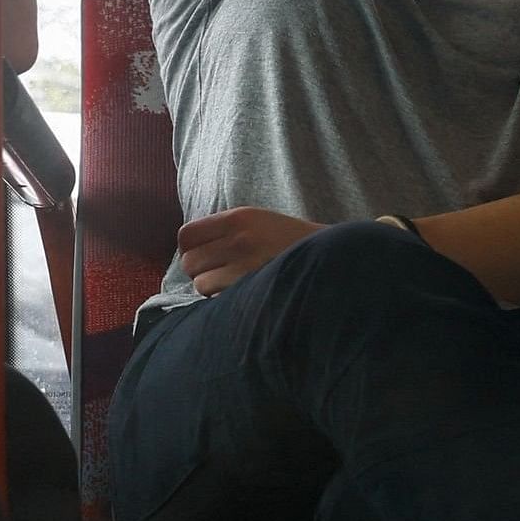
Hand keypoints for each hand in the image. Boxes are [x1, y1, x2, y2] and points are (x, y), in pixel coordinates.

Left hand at [177, 207, 323, 296]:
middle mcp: (238, 239)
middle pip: (189, 262)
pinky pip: (218, 301)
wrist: (332, 260)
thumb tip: (189, 249)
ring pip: (201, 284)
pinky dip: (225, 302)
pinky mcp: (251, 290)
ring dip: (212, 290)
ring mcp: (244, 266)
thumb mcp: (262, 222)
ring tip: (233, 287)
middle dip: (200, 271)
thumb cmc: (294, 244)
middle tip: (219, 275)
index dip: (190, 249)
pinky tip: (244, 296)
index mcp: (239, 218)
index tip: (203, 256)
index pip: (187, 235)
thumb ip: (227, 230)